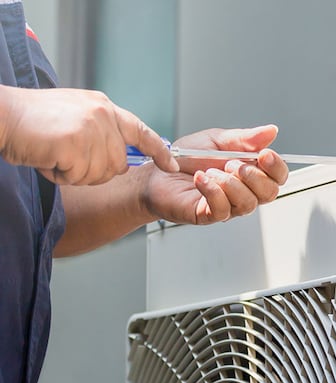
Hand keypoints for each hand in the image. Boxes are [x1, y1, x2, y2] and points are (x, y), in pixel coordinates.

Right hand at [0, 85, 178, 184]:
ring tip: (54, 153)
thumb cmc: (31, 122)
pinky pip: (78, 176)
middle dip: (93, 171)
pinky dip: (60, 175)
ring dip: (74, 173)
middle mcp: (102, 114)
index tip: (172, 166)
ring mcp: (91, 128)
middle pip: (118, 164)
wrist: (1, 115)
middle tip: (66, 157)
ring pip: (99, 173)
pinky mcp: (76, 143)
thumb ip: (100, 132)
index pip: (141, 131)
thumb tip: (118, 158)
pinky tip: (47, 158)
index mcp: (103, 106)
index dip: (158, 152)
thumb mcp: (74, 117)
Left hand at [142, 125, 288, 224]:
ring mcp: (229, 206)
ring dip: (230, 183)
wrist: (156, 172)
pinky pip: (223, 208)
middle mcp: (243, 192)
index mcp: (250, 172)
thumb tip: (271, 131)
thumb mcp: (217, 140)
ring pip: (248, 203)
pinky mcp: (210, 215)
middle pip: (269, 193)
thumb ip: (245, 138)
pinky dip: (213, 190)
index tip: (265, 154)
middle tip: (232, 163)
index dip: (277, 167)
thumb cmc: (186, 158)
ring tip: (211, 170)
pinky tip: (201, 178)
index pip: (278, 176)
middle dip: (254, 175)